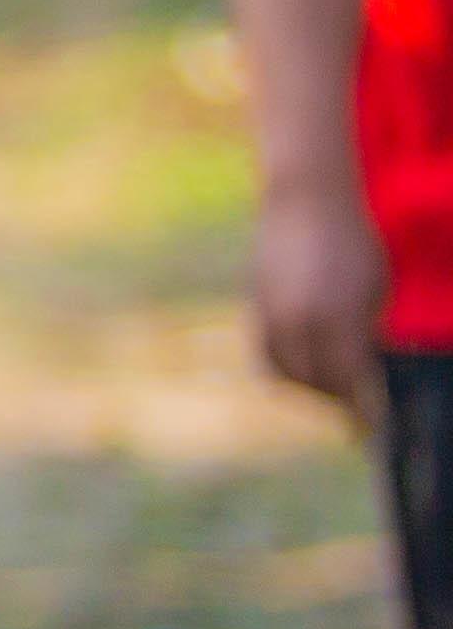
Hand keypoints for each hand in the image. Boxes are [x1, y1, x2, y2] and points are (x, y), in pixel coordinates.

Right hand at [253, 177, 390, 411]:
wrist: (304, 200)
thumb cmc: (353, 241)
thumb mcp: (374, 290)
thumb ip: (363, 331)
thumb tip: (359, 365)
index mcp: (336, 320)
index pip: (347, 382)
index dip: (357, 410)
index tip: (365, 429)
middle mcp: (299, 322)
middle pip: (314, 382)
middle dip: (334, 400)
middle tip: (350, 410)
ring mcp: (271, 313)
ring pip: (283, 372)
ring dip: (305, 387)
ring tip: (325, 391)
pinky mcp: (255, 304)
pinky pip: (266, 351)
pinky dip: (283, 366)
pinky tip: (300, 367)